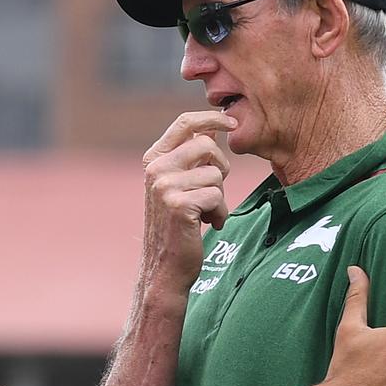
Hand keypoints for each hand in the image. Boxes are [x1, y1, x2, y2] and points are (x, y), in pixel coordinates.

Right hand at [140, 111, 236, 294]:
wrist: (165, 267)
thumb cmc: (178, 225)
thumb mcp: (181, 184)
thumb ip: (193, 157)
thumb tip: (215, 125)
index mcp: (154, 159)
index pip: (185, 122)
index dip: (212, 117)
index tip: (231, 121)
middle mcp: (155, 169)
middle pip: (207, 146)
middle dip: (221, 168)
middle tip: (213, 192)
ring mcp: (164, 186)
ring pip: (215, 174)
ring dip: (220, 197)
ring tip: (206, 214)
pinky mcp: (178, 205)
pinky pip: (216, 196)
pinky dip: (219, 213)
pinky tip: (207, 225)